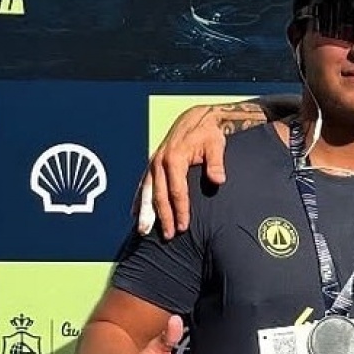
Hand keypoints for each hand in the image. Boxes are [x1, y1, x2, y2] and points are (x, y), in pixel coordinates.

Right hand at [135, 102, 265, 238]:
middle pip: (159, 195)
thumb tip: (218, 180)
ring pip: (148, 192)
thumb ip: (216, 162)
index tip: (184, 227)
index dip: (180, 210)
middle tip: (168, 236)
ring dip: (146, 212)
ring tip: (143, 231)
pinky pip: (144, 184)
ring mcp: (154, 162)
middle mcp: (159, 161)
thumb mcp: (216, 144)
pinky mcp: (153, 162)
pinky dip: (140, 199)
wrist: (198, 117)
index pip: (177, 191)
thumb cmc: (209, 132)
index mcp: (174, 158)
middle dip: (163, 217)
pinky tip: (135, 213)